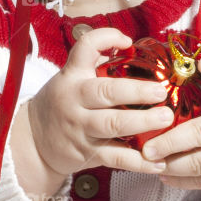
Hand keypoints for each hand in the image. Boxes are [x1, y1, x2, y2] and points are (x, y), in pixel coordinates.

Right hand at [10, 27, 173, 199]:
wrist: (34, 141)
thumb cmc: (62, 104)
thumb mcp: (70, 78)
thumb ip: (96, 63)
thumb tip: (131, 47)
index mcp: (72, 76)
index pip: (84, 49)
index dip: (106, 39)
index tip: (127, 41)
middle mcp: (75, 100)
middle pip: (105, 92)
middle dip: (136, 91)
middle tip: (161, 92)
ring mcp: (81, 128)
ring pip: (112, 125)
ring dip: (141, 122)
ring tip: (165, 119)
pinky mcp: (88, 153)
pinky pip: (115, 158)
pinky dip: (138, 162)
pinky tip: (157, 162)